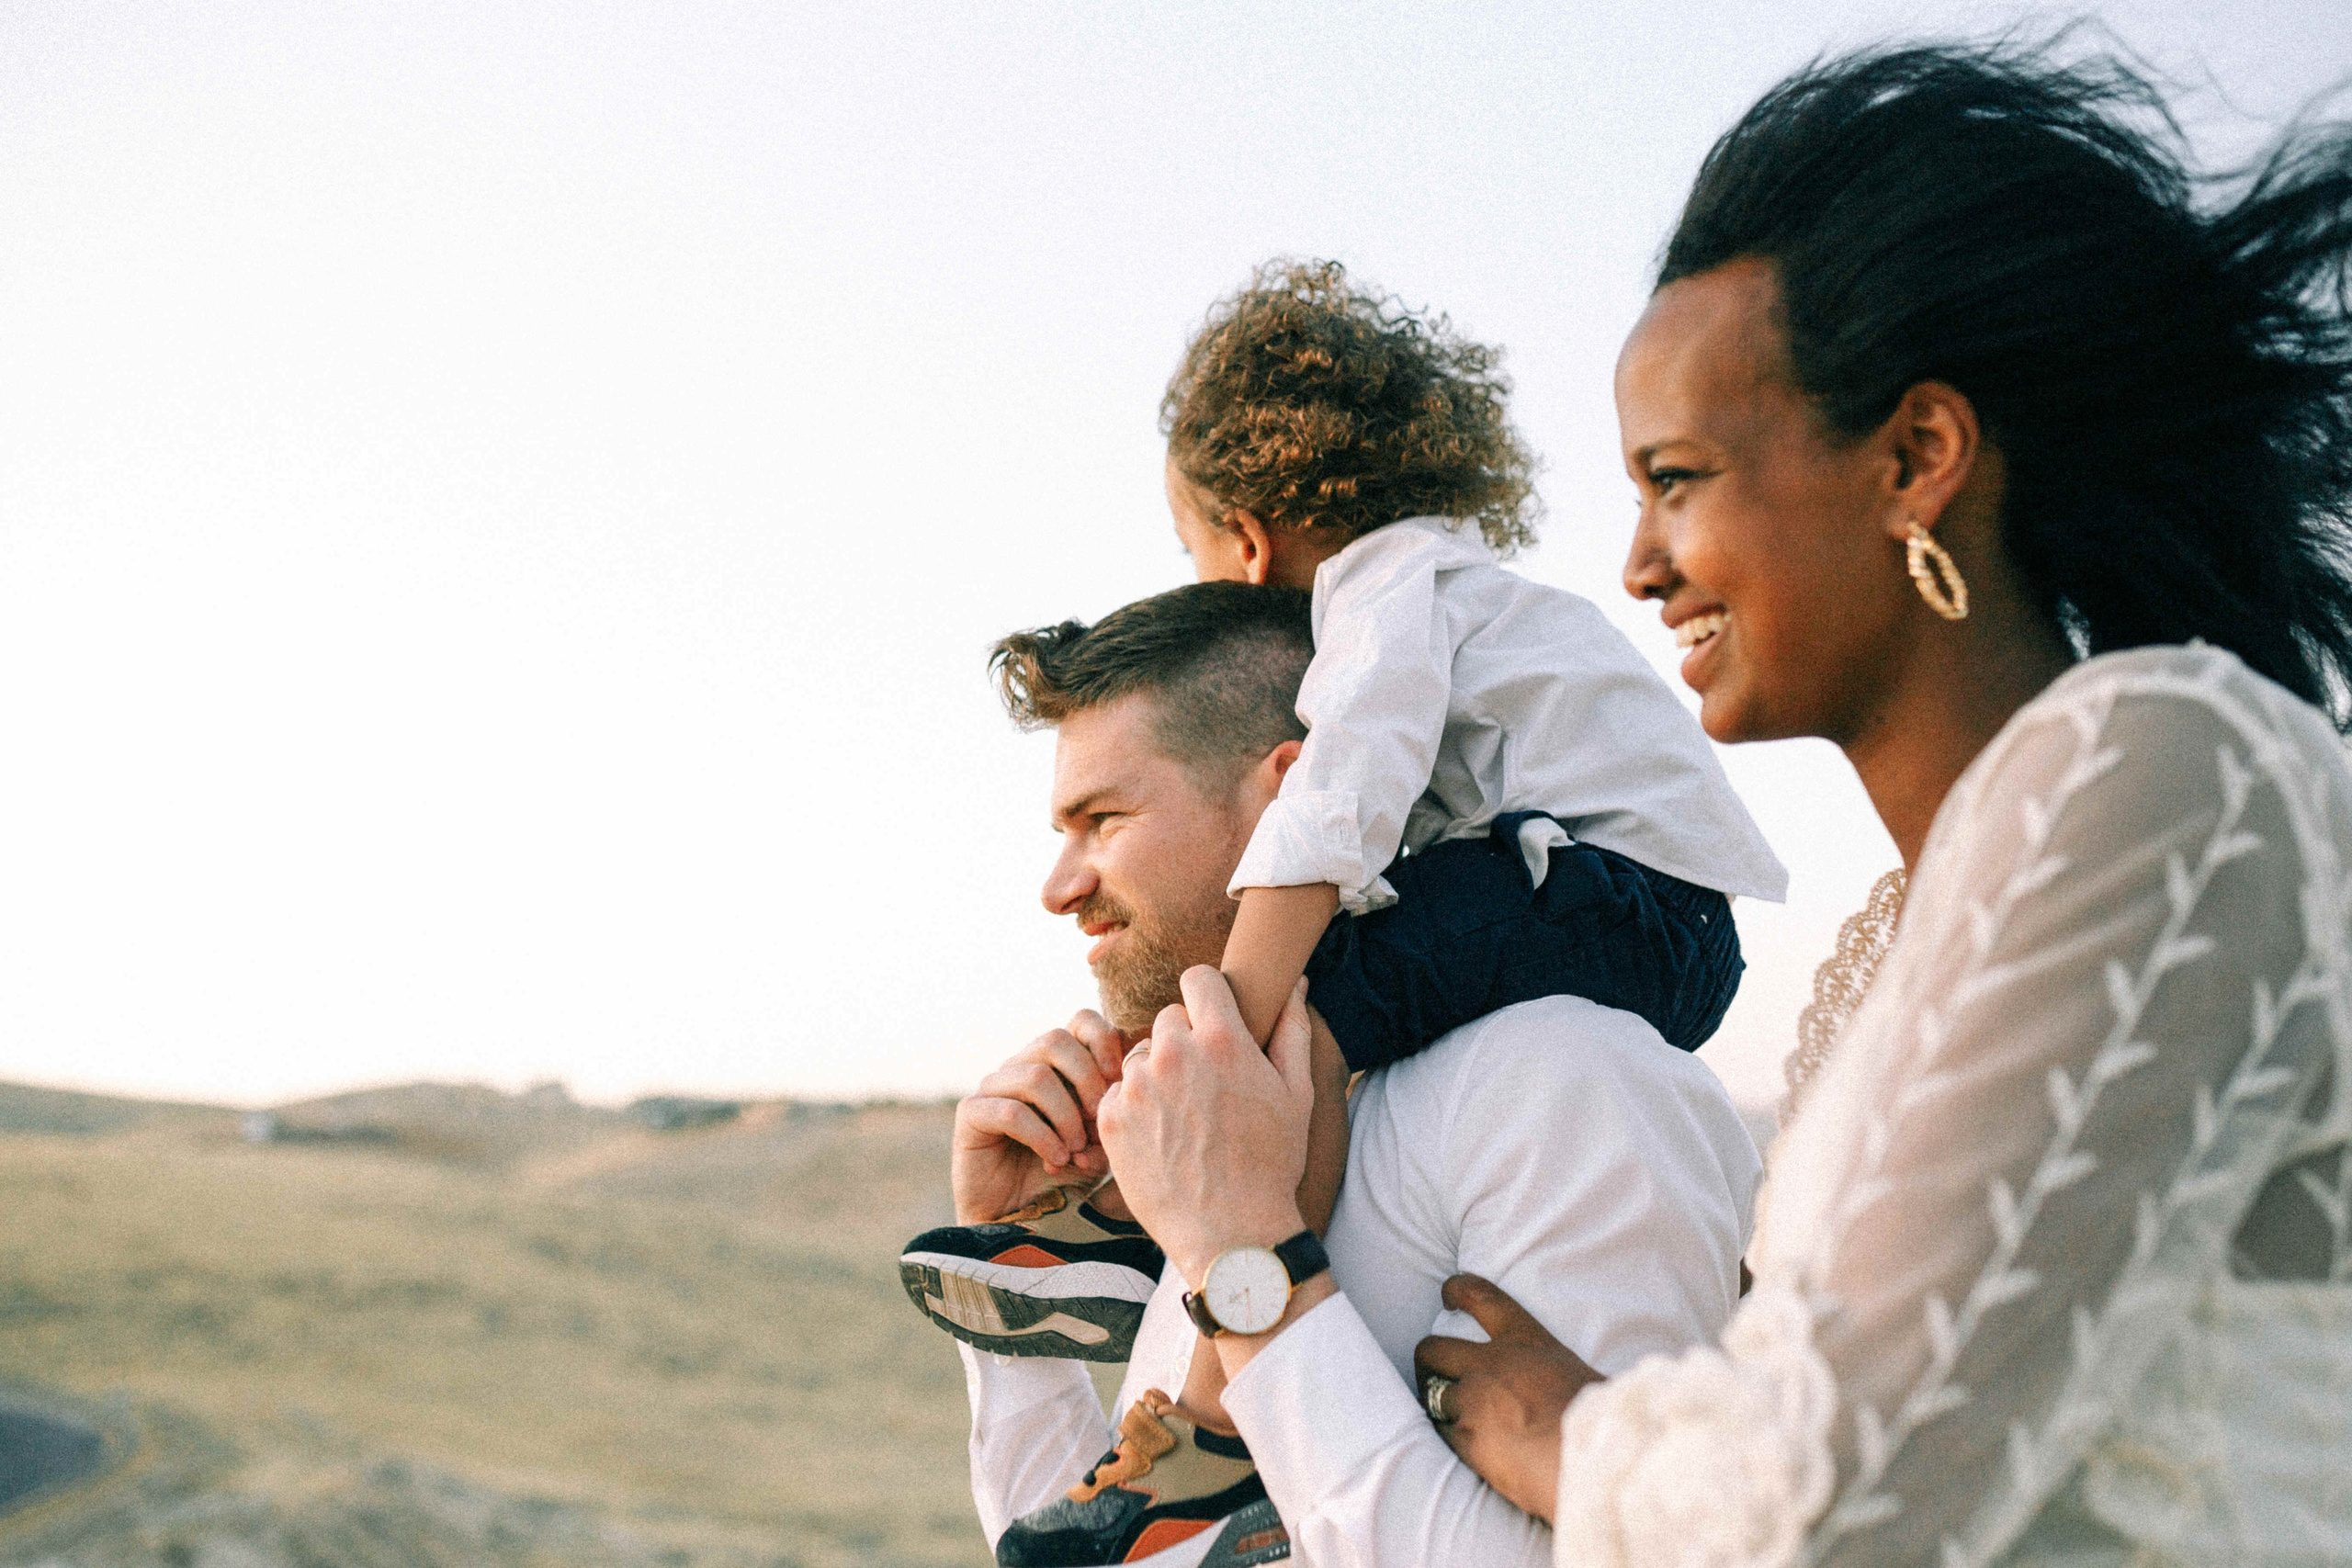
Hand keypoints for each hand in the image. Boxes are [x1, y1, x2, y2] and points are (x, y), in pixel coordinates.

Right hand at [949, 1010, 1128, 1224]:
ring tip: (1075, 1150)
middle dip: (1087, 1080)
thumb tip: (1127, 1081)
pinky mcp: (972, 1114)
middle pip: (1056, 1039)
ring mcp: (993, 1088)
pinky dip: (1042, 1136)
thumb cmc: (1066, 1177)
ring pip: (1036, 1076)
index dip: (1103, 1040)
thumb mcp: (1102, 1143)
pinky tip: (1055, 1161)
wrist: (1021, 1220)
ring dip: (1065, 1116)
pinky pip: (1011, 1110)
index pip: (1080, 1021)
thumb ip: (1116, 1111)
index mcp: (1055, 1063)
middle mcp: (1021, 1067)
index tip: (1119, 1077)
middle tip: (1099, 1120)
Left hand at [1096, 968, 1313, 1286]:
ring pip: (1141, 1056)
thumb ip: (1292, 1029)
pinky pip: (1119, 1093)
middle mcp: (1174, 1054)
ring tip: (1184, 1117)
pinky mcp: (1112, 1119)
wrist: (1231, 1233)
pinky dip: (1135, 1108)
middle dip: (1185, 1041)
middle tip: (1205, 1083)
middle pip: (1168, 1018)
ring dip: (1157, 1074)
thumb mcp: (1296, 1094)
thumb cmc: (1271, 1164)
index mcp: (1222, 1040)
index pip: (1198, 977)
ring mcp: (1138, 1087)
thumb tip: (1295, 982)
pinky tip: (1161, 1138)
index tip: (1213, 1019)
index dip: (1208, 996)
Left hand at [1413, 1274, 1604, 1524]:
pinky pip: (1442, 1432)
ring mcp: (1472, 1401)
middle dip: (1427, 1360)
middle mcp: (1490, 1364)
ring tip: (1451, 1416)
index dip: (1459, 1290)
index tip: (1448, 1293)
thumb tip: (1560, 1390)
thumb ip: (1557, 1376)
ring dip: (1439, 1404)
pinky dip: (1450, 1435)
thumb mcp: (1583, 1378)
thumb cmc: (1601, 1421)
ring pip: (1433, 1394)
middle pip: (1433, 1349)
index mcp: (1526, 1341)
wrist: (1589, 1463)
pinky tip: (1466, 1445)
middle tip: (1432, 1371)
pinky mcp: (1466, 1440)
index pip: (1482, 1298)